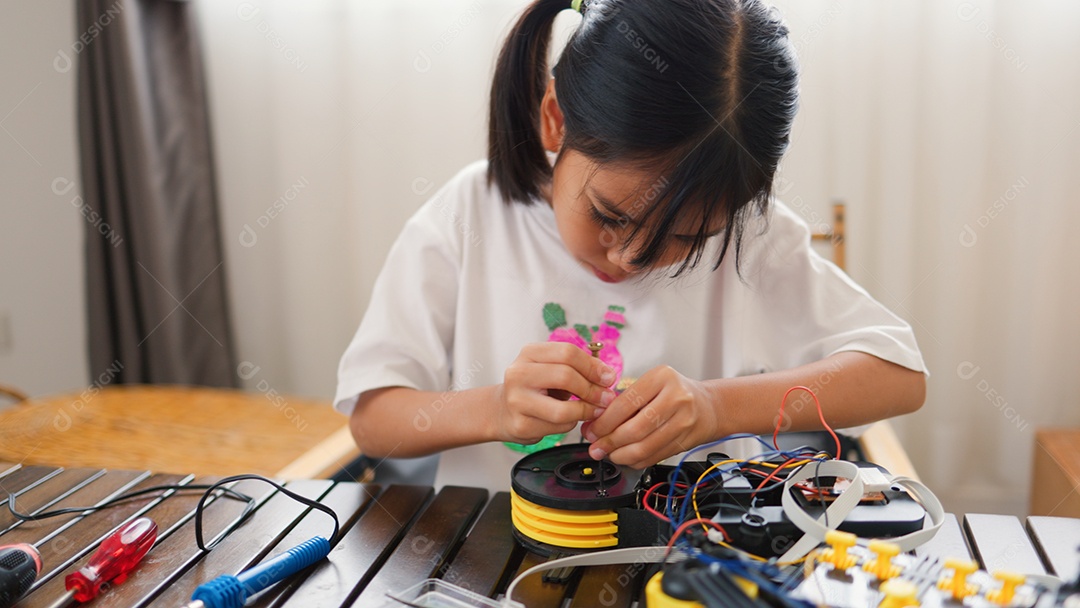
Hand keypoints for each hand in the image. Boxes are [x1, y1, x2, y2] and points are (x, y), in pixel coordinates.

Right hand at [493, 342, 617, 444]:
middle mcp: (519, 374)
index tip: (608, 377)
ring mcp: (517, 401)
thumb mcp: (550, 369)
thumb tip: (607, 376)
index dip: (593, 366)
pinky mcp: (521, 425)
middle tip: (606, 397)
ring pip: (563, 409)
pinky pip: (558, 426)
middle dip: (592, 389)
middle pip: (566, 376)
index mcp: (529, 354)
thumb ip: (576, 368)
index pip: (567, 353)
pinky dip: (572, 423)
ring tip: (595, 410)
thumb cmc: (533, 388)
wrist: (501, 411)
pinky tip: (571, 419)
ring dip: (586, 411)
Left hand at [580, 365, 719, 468]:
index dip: (604, 421)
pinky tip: (625, 456)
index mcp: (662, 377)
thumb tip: (595, 422)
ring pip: (644, 447)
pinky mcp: (685, 442)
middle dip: (609, 442)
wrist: (709, 406)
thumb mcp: (652, 383)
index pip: (626, 403)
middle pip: (635, 428)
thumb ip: (625, 400)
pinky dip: (635, 461)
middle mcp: (676, 398)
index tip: (591, 430)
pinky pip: (653, 457)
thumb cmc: (675, 392)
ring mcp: (683, 421)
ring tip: (608, 453)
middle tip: (596, 446)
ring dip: (620, 455)